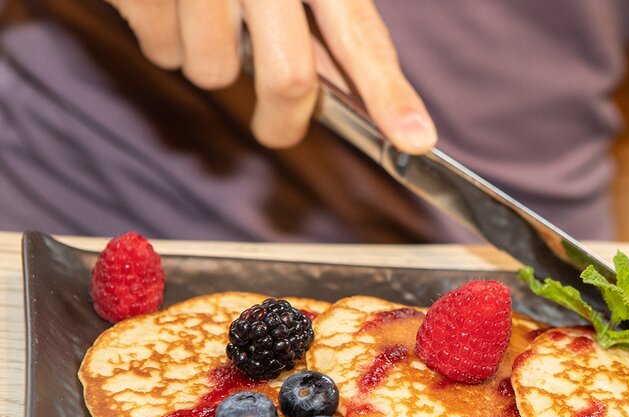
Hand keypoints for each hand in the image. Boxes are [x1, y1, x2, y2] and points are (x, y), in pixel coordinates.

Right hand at [107, 0, 436, 151]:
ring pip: (215, 71)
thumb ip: (322, 22)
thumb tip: (339, 94)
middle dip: (284, 119)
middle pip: (289, 78)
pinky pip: (161, 49)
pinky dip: (163, 39)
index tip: (415, 138)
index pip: (359, 34)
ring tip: (204, 16)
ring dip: (211, 62)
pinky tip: (167, 1)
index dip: (388, 93)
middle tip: (278, 130)